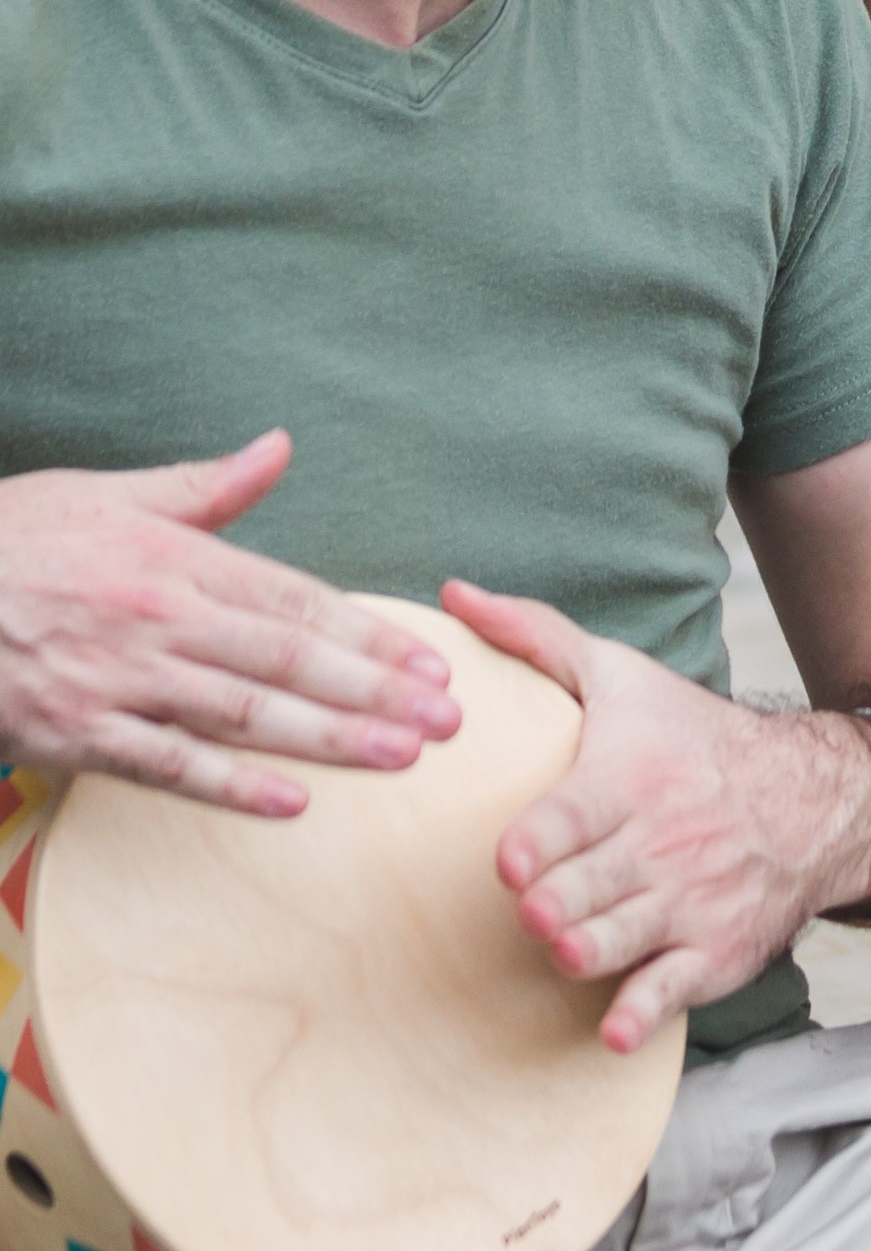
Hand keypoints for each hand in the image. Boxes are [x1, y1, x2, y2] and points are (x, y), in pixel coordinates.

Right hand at [0, 434, 463, 814]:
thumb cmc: (12, 538)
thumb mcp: (108, 496)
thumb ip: (203, 489)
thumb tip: (280, 447)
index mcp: (176, 560)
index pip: (297, 602)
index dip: (370, 634)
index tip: (429, 661)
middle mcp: (160, 620)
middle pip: (289, 660)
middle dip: (375, 692)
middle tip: (447, 719)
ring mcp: (118, 681)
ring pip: (245, 714)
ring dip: (329, 738)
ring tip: (402, 756)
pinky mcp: (74, 734)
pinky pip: (165, 765)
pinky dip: (230, 785)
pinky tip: (292, 802)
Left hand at [443, 578, 870, 1055]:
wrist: (811, 795)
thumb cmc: (692, 738)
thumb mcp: (622, 678)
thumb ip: (533, 639)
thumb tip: (453, 596)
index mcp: (628, 780)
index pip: (570, 819)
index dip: (536, 846)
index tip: (513, 863)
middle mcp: (659, 844)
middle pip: (580, 892)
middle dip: (550, 907)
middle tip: (536, 908)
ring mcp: (687, 902)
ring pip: (612, 944)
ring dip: (581, 954)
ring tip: (564, 945)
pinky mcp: (712, 953)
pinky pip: (669, 993)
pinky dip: (640, 1013)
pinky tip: (614, 1023)